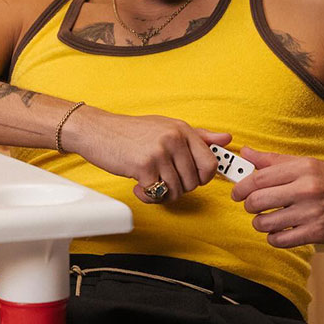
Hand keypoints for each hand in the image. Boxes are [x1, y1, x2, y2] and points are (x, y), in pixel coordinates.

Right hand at [65, 107, 230, 203]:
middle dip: (179, 188)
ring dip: (162, 194)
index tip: (190, 178)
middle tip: (162, 180)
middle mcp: (174, 139)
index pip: (210, 163)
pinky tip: (138, 187)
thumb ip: (198, 136)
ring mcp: (159, 152)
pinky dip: (148, 197)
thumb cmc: (131, 131)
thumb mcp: (166, 127)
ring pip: (176, 191)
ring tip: (149, 183)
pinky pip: (158, 194)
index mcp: (183, 130)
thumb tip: (227, 138)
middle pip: (193, 182)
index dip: (202, 178)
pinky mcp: (144, 166)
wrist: (96, 130)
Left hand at [230, 147, 323, 246]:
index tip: (237, 192)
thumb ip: (274, 160)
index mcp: (303, 169)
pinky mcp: (317, 232)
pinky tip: (278, 231)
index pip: (258, 178)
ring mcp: (312, 212)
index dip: (241, 187)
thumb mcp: (308, 163)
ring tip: (265, 220)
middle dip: (248, 205)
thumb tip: (247, 153)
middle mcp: (307, 189)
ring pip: (265, 223)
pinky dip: (274, 238)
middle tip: (251, 206)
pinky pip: (281, 240)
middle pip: (258, 201)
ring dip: (260, 223)